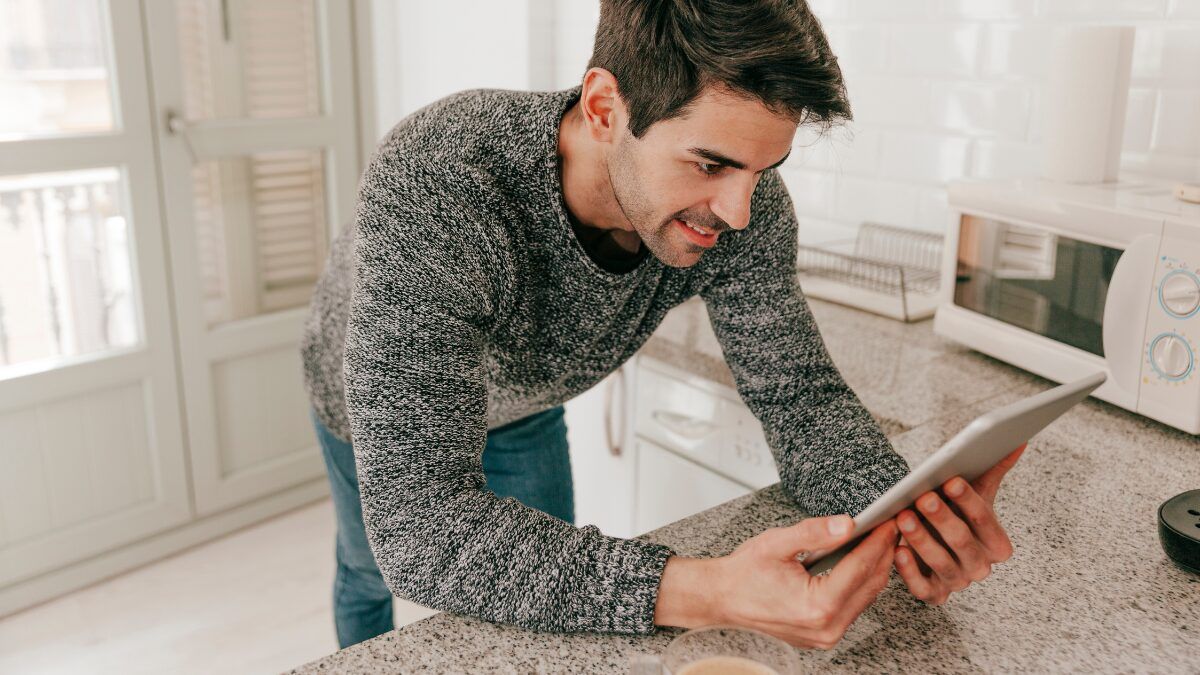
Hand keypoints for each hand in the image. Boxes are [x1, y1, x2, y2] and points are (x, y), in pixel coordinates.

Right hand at [704, 515, 898, 649]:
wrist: (721, 599)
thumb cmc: (743, 574)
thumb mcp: (776, 543)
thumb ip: (814, 533)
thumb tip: (848, 524)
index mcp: (817, 606)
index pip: (860, 568)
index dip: (878, 542)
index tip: (890, 522)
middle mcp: (826, 628)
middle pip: (870, 585)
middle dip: (883, 553)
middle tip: (892, 526)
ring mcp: (826, 636)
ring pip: (866, 598)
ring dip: (875, 569)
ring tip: (881, 541)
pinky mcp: (823, 636)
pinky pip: (853, 607)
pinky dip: (861, 584)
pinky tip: (862, 563)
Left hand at [893, 443, 1025, 604]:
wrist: (935, 544)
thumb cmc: (956, 515)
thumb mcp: (975, 494)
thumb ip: (994, 469)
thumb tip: (1017, 441)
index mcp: (998, 544)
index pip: (985, 522)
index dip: (969, 501)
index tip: (951, 480)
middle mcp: (981, 567)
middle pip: (963, 542)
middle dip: (943, 518)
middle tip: (923, 497)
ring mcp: (957, 582)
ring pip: (941, 563)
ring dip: (922, 539)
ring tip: (903, 516)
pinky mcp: (934, 595)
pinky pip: (923, 588)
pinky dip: (909, 571)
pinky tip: (897, 550)